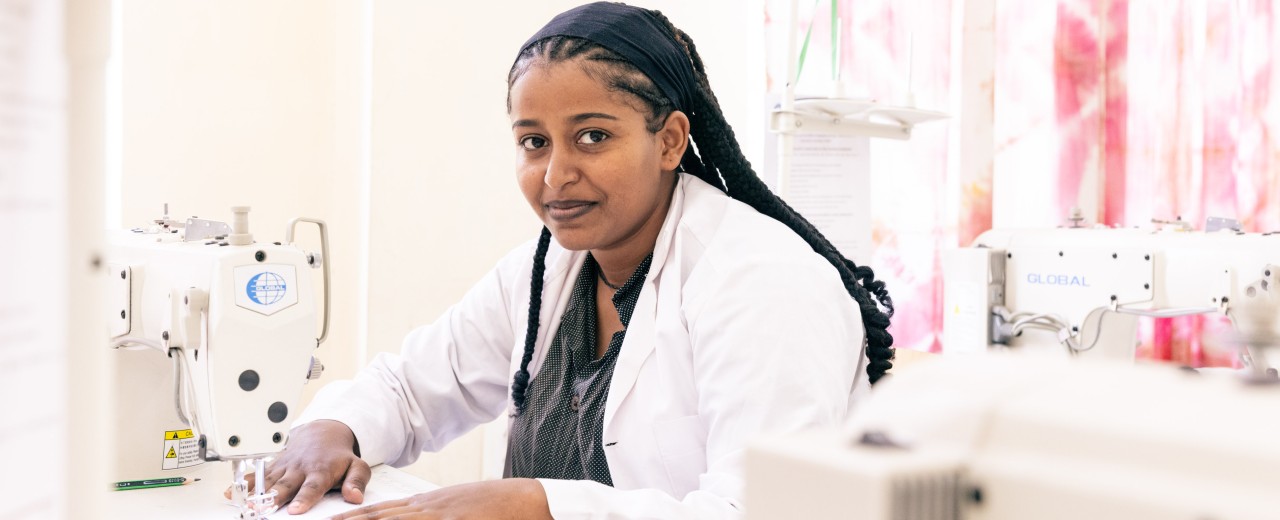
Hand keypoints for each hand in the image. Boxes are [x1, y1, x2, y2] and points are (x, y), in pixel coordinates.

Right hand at [223, 419, 370, 514]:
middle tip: (263, 507)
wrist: (323, 431)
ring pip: (269, 480)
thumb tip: (355, 496)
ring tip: (247, 504)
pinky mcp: (274, 465)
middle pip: (285, 485)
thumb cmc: (339, 455)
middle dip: (274, 497)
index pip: (313, 486)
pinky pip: (258, 474)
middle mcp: (300, 469)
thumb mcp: (356, 465)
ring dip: (257, 493)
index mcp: (320, 470)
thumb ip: (357, 481)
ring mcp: (285, 467)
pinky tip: (232, 492)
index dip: (304, 498)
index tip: (296, 510)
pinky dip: (246, 482)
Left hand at [329, 479, 551, 519]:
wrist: (526, 500)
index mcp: (428, 506)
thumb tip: (412, 517)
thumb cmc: (497, 506)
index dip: (354, 518)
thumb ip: (434, 515)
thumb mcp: (459, 510)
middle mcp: (428, 511)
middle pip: (379, 518)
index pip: (382, 512)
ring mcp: (439, 518)